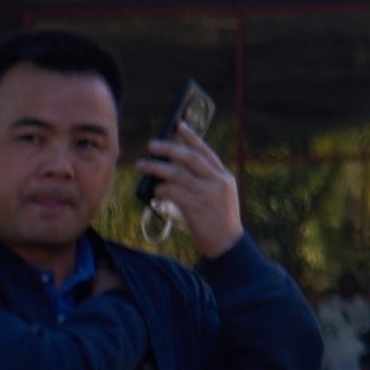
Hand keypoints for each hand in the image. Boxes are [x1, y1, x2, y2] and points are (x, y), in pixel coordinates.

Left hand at [141, 131, 247, 258]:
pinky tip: (153, 191)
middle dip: (168, 149)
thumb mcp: (220, 197)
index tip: (178, 125)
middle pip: (189, 158)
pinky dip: (160, 189)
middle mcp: (217, 182)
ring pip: (177, 173)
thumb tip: (174, 172)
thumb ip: (205, 182)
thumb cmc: (219, 222)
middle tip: (151, 145)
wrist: (227, 244)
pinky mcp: (195, 206)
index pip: (206, 152)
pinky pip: (172, 191)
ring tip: (142, 165)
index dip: (191, 137)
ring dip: (156, 168)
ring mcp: (207, 193)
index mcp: (224, 177)